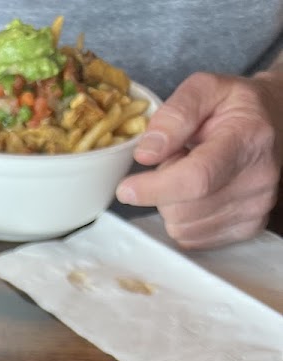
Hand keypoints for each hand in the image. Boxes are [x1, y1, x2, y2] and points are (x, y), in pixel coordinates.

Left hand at [115, 71, 282, 248]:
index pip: (197, 178)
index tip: (126, 189)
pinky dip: (184, 220)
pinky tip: (199, 195)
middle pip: (182, 209)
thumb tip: (146, 153)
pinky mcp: (248, 229)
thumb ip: (175, 114)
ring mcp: (255, 209)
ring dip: (172, 205)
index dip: (156, 188)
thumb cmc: (235, 106)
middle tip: (176, 160)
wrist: (275, 122)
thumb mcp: (206, 88)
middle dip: (162, 189)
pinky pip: (192, 239)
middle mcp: (258, 179)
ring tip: (190, 175)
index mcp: (248, 139)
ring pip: (183, 228)